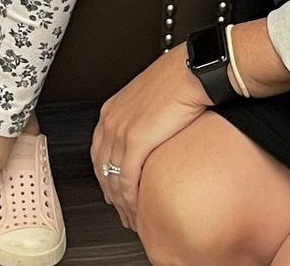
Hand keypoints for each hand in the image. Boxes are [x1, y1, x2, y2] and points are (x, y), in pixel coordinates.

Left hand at [90, 44, 209, 229]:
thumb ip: (143, 118)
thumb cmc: (178, 80)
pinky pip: (127, 179)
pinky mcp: (136, 142)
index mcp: (112, 109)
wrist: (190, 73)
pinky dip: (130, 199)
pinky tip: (137, 210)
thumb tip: (151, 134)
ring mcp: (121, 132)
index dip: (104, 176)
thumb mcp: (150, 99)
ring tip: (131, 218)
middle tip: (121, 212)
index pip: (99, 151)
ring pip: (112, 178)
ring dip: (120, 203)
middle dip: (110, 194)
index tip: (112, 191)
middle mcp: (111, 120)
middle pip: (102, 168)